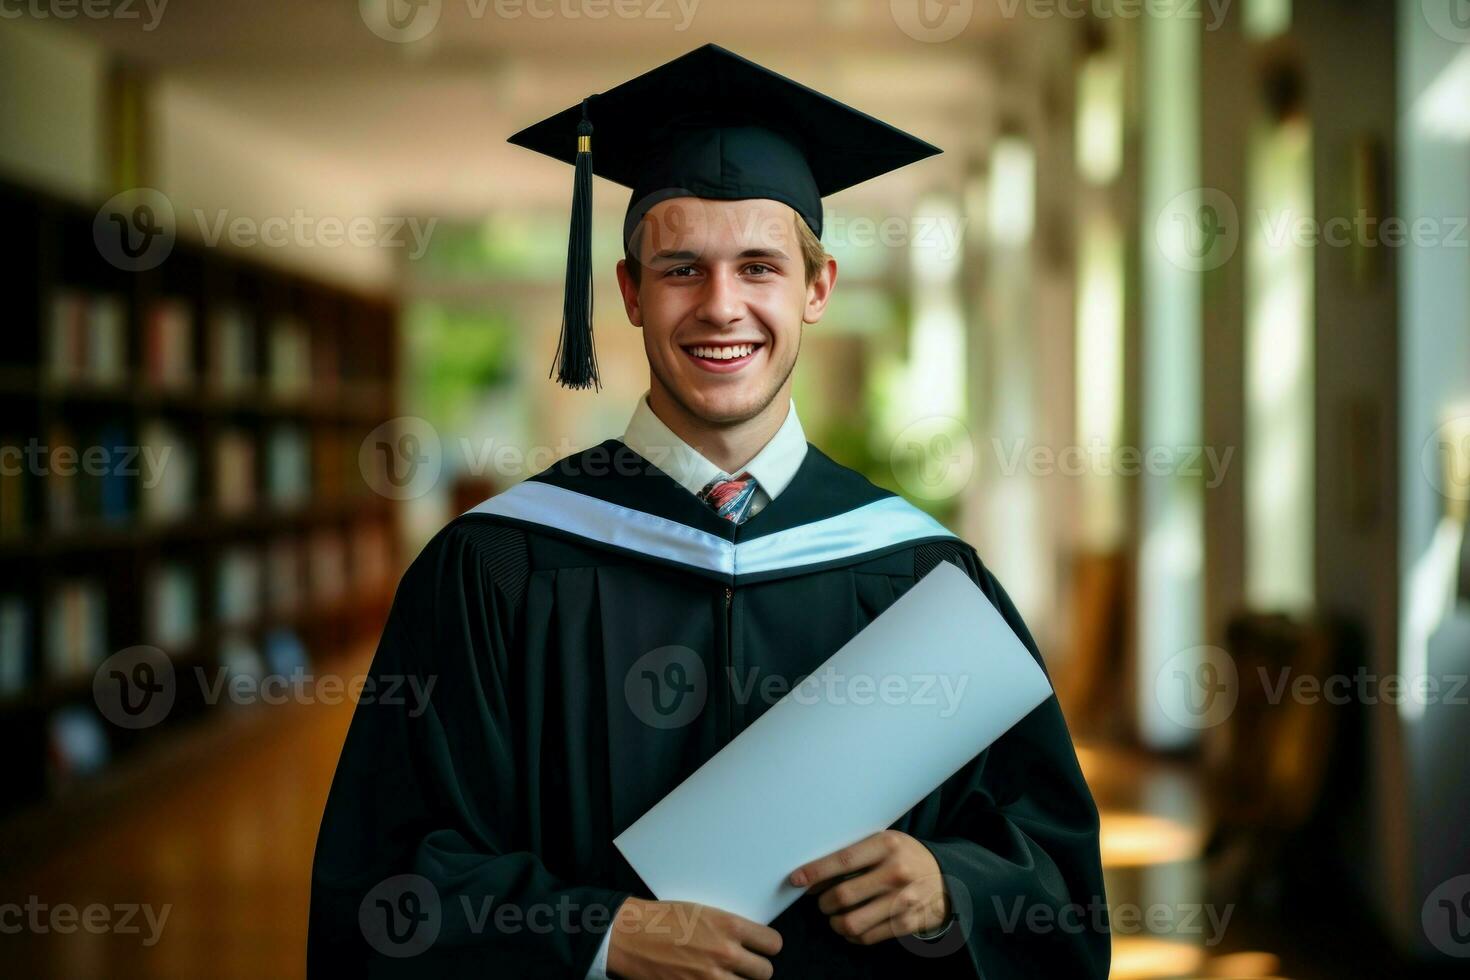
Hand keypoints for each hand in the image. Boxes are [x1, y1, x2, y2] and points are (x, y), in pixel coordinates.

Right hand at [606, 896, 782, 979]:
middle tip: (745, 966)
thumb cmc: (662, 919)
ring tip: (729, 976)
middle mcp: (725, 953)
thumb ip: (728, 927)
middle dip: (756, 969)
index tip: (763, 948)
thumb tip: (748, 939)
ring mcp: (711, 978)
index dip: (768, 946)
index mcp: (728, 926)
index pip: (772, 943)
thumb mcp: (702, 912)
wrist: (630, 936)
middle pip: (765, 972)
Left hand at [789, 829, 948, 945]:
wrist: (947, 878)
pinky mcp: (908, 923)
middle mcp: (896, 872)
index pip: (843, 859)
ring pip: (852, 922)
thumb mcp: (884, 843)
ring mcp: (903, 900)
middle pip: (843, 895)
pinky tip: (852, 927)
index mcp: (887, 845)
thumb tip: (813, 875)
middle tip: (823, 902)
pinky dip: (852, 935)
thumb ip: (854, 854)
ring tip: (835, 917)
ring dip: (835, 923)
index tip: (796, 880)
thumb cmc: (905, 857)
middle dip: (824, 902)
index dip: (815, 872)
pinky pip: (867, 937)